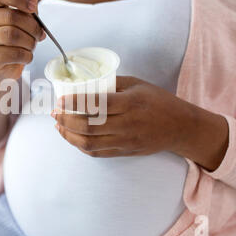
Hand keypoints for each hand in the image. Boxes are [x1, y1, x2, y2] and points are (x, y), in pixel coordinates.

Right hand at [0, 0, 45, 82]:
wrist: (4, 68)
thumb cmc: (14, 42)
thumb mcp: (23, 21)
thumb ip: (27, 5)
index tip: (33, 7)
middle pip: (11, 16)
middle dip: (32, 27)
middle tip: (39, 35)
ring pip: (12, 35)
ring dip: (29, 42)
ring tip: (32, 46)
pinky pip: (14, 53)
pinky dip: (26, 56)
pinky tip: (26, 56)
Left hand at [52, 76, 228, 170]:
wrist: (181, 127)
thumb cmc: (159, 101)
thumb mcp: (138, 84)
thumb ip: (113, 84)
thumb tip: (87, 83)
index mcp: (129, 103)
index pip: (96, 104)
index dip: (74, 103)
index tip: (60, 100)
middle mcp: (126, 124)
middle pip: (88, 126)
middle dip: (65, 120)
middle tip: (55, 113)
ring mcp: (125, 141)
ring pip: (89, 143)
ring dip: (69, 135)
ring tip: (58, 126)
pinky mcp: (125, 152)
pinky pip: (97, 152)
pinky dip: (81, 146)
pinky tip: (72, 137)